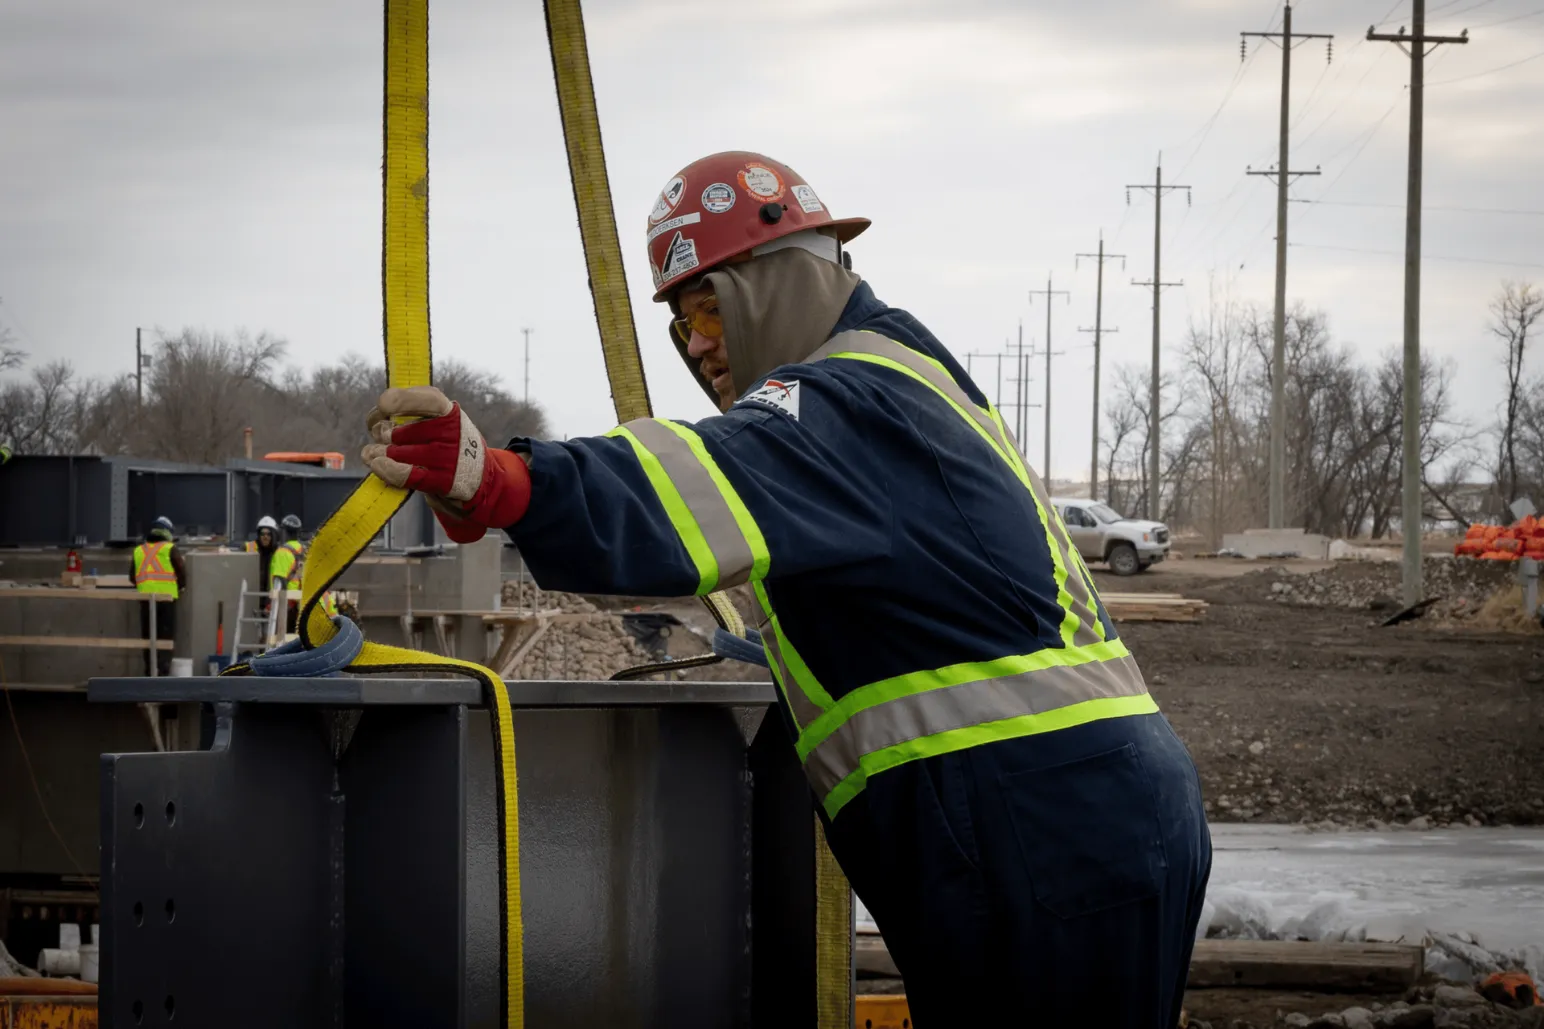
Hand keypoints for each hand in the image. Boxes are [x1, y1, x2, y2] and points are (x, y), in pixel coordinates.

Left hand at [360, 386, 531, 542]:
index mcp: (449, 411)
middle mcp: (451, 433)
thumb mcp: (437, 419)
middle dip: (381, 434)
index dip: (402, 400)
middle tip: (381, 436)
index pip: (427, 400)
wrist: (479, 478)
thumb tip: (376, 424)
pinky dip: (386, 469)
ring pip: (396, 453)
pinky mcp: (442, 481)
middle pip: (398, 432)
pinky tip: (376, 465)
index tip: (384, 404)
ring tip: (373, 453)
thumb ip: (407, 413)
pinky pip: (404, 474)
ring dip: (377, 453)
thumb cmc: (447, 444)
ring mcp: (447, 458)